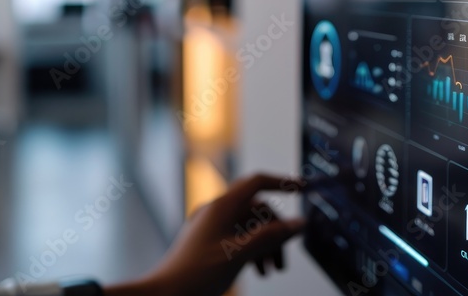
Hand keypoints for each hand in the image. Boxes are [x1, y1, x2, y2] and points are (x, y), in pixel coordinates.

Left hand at [106, 173, 304, 295]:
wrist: (163, 295)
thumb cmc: (193, 275)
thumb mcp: (238, 254)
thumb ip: (270, 236)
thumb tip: (298, 223)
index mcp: (221, 207)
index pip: (258, 182)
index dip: (282, 183)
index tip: (303, 189)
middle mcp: (216, 212)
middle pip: (257, 210)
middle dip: (276, 232)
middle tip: (282, 259)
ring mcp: (211, 227)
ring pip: (249, 227)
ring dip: (265, 245)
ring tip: (271, 270)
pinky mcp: (209, 243)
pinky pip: (238, 238)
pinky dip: (252, 251)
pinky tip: (256, 270)